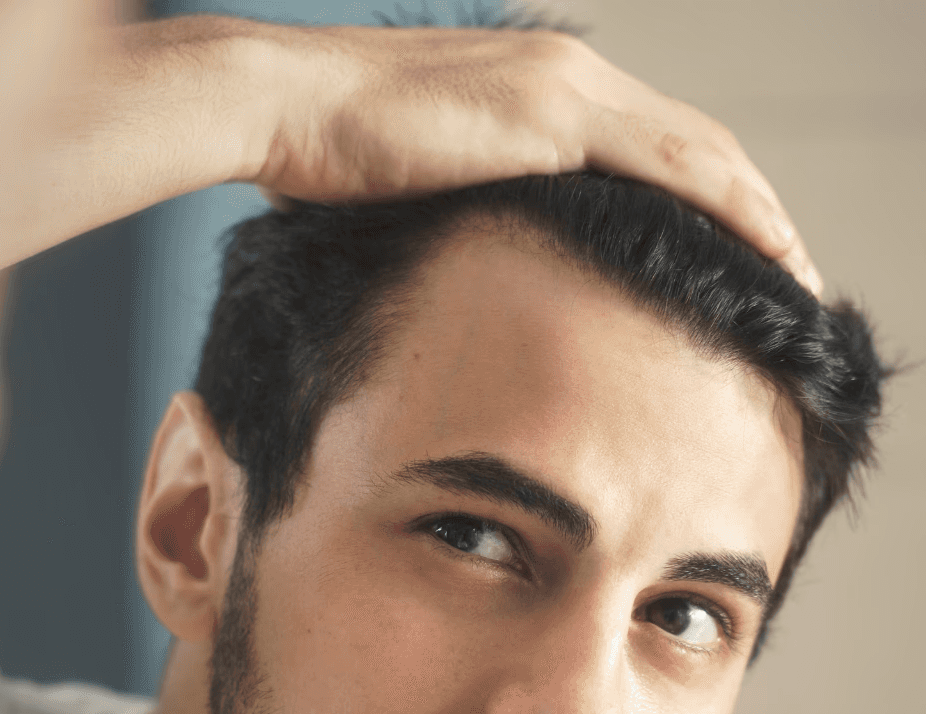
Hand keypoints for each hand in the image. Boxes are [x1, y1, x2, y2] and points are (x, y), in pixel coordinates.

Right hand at [243, 25, 820, 295]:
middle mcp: (565, 71)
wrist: (280, 104)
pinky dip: (729, 210)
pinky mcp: (552, 116)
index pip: (648, 142)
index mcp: (535, 84)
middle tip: (789, 273)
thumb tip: (458, 264)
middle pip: (693, 141)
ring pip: (701, 151)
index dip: (702, 197)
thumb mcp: (404, 185)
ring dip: (761, 215)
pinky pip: (672, 167)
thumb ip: (453, 208)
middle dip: (751, 209)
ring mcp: (563, 86)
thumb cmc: (316, 152)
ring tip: (797, 278)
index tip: (730, 257)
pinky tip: (763, 253)